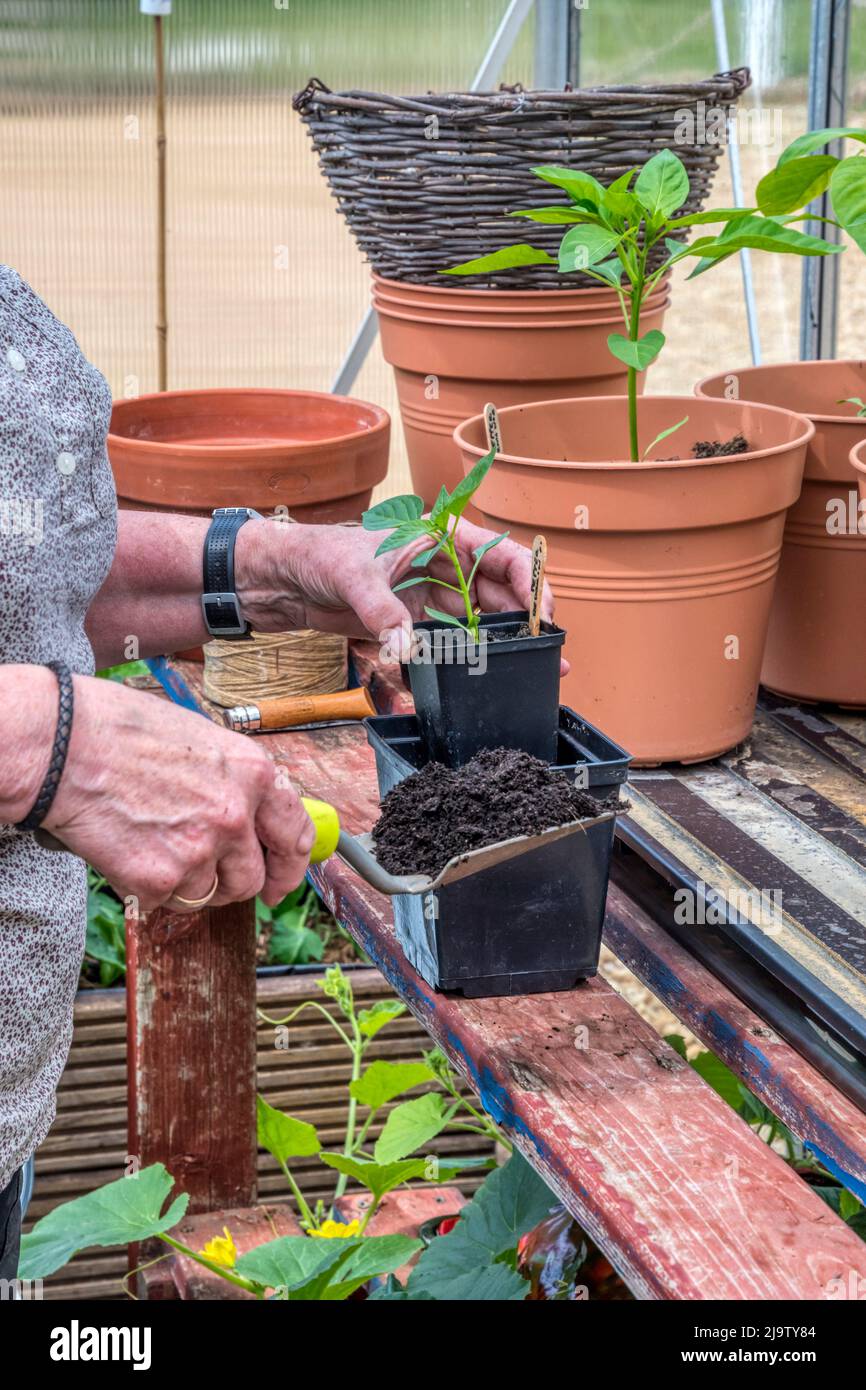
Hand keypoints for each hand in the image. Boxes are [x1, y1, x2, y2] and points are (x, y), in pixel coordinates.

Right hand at [43, 675, 314, 910]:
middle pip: (252, 878)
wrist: (66, 746)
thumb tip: (251, 815)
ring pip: (210, 894)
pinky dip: (148, 886)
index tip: (281, 880)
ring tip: (156, 847)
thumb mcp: (203, 741)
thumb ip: (234, 781)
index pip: (296, 834)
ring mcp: (200, 850)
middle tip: (214, 881)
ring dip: (189, 883)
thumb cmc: (123, 731)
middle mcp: (236, 815)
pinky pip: (166, 899)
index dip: (292, 865)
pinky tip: (129, 850)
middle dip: (235, 884)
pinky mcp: (161, 879)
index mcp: (254, 774)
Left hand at [236, 517, 564, 659]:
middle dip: (524, 625)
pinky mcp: (412, 623)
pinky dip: (463, 660)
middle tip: (548, 659)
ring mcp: (429, 597)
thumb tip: (406, 648)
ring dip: (501, 647)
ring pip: (478, 623)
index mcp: (440, 539)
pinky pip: (448, 643)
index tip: (542, 615)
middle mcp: (443, 567)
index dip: (530, 583)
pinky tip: (480, 681)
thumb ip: (383, 613)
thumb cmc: (318, 556)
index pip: (501, 556)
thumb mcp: (353, 578)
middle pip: (498, 595)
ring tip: (528, 675)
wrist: (283, 578)